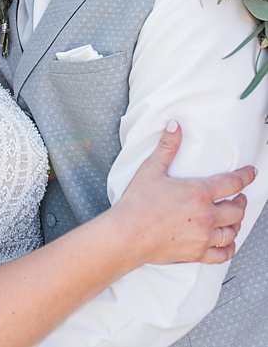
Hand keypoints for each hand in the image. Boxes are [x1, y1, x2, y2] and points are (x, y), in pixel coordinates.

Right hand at [114, 120, 254, 265]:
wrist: (127, 234)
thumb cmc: (137, 203)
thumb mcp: (150, 170)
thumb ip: (167, 148)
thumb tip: (175, 125)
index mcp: (198, 193)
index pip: (232, 183)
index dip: (245, 176)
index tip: (251, 173)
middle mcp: (206, 216)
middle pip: (237, 210)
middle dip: (241, 202)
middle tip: (239, 198)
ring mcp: (204, 236)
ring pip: (232, 231)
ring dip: (236, 223)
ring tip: (233, 219)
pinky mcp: (198, 253)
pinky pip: (223, 253)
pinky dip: (229, 248)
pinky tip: (226, 242)